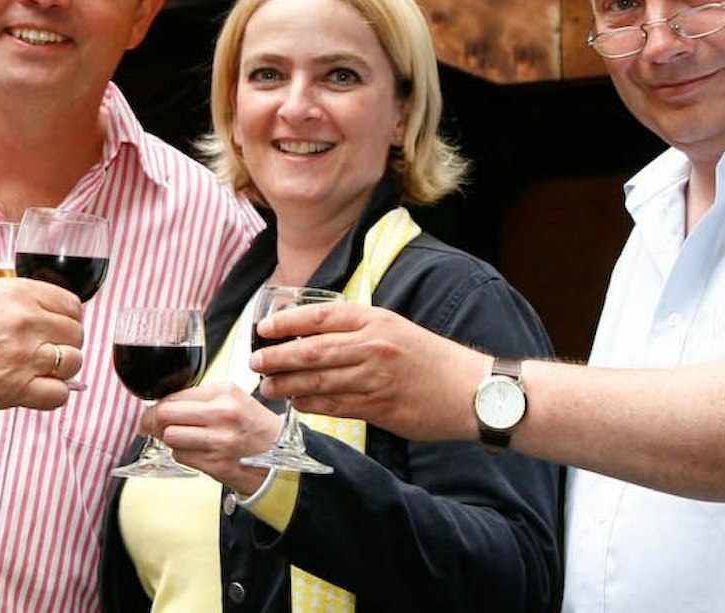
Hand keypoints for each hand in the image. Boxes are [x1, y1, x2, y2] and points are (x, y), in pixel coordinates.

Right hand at [0, 277, 84, 412]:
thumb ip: (15, 308)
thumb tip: (42, 325)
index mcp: (18, 291)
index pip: (71, 305)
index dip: (66, 322)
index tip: (56, 332)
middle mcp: (27, 319)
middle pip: (76, 335)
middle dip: (64, 347)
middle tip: (44, 357)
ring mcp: (25, 353)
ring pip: (74, 363)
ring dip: (60, 372)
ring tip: (36, 375)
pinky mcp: (16, 387)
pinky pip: (59, 395)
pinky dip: (50, 396)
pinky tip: (31, 393)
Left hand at [145, 382, 281, 495]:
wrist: (280, 454)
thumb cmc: (253, 427)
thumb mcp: (233, 399)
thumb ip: (199, 399)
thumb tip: (160, 405)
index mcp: (225, 392)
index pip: (174, 395)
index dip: (157, 405)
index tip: (152, 411)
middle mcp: (223, 414)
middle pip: (166, 414)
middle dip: (153, 421)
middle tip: (150, 425)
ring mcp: (220, 440)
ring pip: (170, 437)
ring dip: (170, 439)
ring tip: (179, 438)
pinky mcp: (217, 463)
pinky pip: (181, 456)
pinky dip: (183, 454)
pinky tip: (196, 451)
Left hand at [252, 301, 490, 441]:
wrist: (470, 390)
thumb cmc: (431, 358)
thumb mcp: (395, 329)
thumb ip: (358, 330)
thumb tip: (312, 336)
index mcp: (375, 320)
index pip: (321, 316)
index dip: (287, 323)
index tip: (263, 329)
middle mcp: (372, 346)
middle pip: (312, 350)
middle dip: (277, 357)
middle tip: (254, 362)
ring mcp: (375, 378)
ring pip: (318, 380)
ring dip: (287, 384)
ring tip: (267, 386)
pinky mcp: (378, 408)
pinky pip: (334, 405)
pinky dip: (310, 404)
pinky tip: (296, 403)